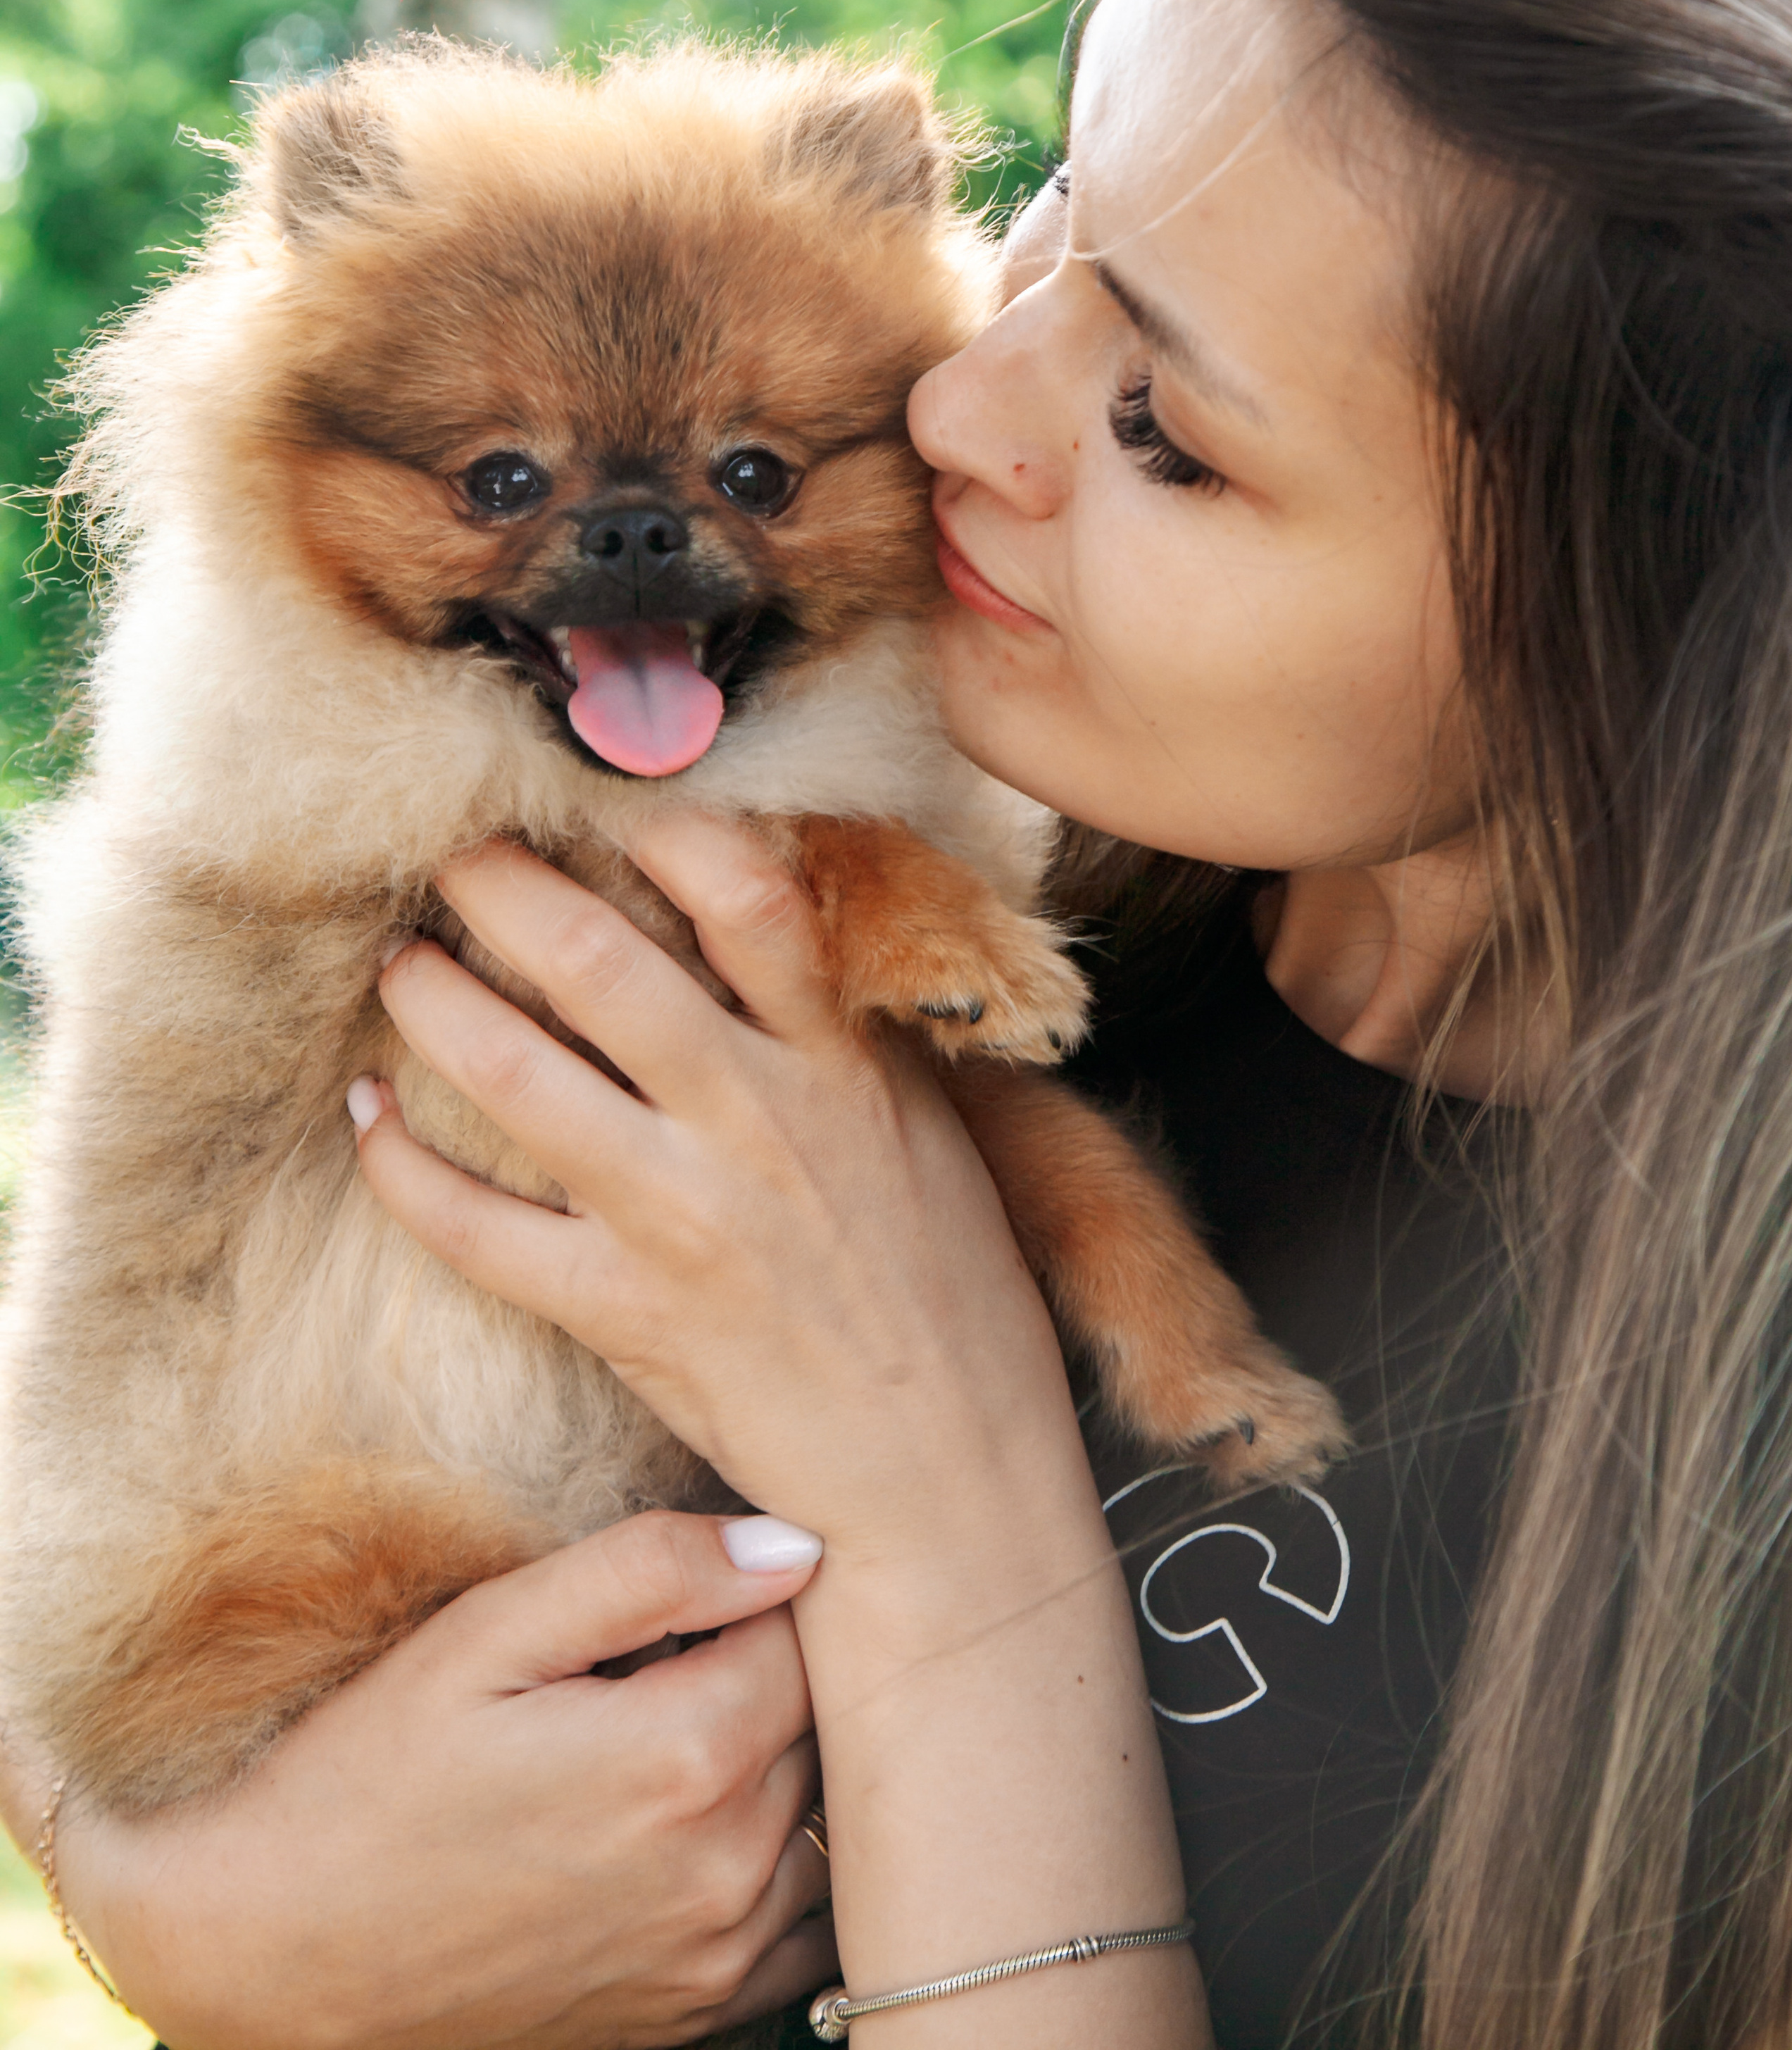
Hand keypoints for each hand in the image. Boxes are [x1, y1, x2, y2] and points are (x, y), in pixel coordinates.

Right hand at [35, 1511, 833, 2049]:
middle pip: (834, 1724)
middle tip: (690, 1647)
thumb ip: (650, 1569)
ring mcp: (717, 1955)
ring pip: (835, 1821)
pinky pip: (813, 1927)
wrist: (281, 1949)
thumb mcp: (490, 1634)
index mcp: (686, 1756)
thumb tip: (793, 1543)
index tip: (702, 1584)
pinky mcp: (698, 2013)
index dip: (765, 1588)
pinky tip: (707, 1824)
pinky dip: (789, 1863)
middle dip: (783, 1668)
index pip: (813, 1631)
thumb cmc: (376, 1773)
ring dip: (795, 1765)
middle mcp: (725, 1868)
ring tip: (694, 1726)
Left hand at [359, 818, 1080, 1565]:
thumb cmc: (947, 1286)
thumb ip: (837, 1027)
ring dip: (434, 1002)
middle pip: (594, 962)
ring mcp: (680, 1219)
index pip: (747, 898)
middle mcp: (753, 1122)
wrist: (948, 1471)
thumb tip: (760, 919)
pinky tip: (371, 1118)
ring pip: (515, 1077)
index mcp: (836, 1063)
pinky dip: (402, 1167)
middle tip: (452, 852)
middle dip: (499, 886)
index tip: (601, 792)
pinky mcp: (624, 1313)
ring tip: (403, 965)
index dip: (661, 824)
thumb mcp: (920, 1124)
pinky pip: (476, 1230)